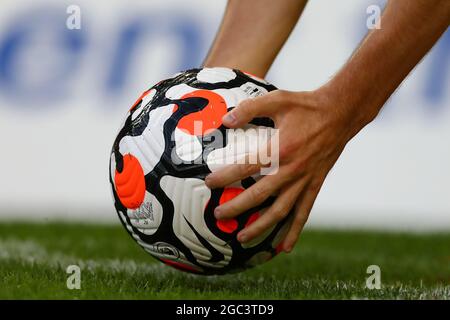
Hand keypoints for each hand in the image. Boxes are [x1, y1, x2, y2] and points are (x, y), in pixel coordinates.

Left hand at [205, 88, 358, 252]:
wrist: (341, 113)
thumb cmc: (307, 105)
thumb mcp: (278, 99)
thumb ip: (250, 109)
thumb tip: (225, 120)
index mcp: (280, 149)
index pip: (246, 166)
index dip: (225, 176)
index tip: (208, 183)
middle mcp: (292, 169)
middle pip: (259, 195)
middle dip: (237, 207)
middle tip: (219, 215)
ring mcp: (305, 180)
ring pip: (280, 210)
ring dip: (261, 226)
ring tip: (243, 237)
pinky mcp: (315, 184)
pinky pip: (303, 212)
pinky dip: (294, 230)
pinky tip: (285, 247)